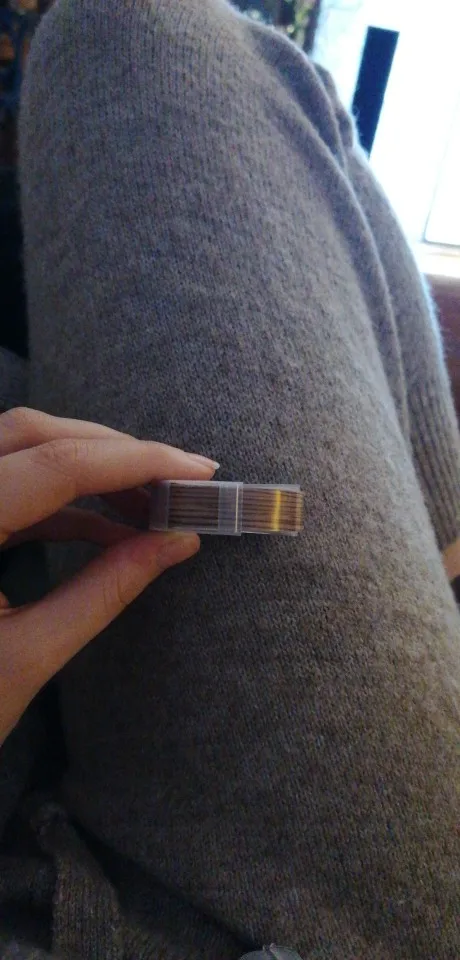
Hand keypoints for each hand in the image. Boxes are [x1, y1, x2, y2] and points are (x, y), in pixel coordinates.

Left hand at [0, 407, 216, 745]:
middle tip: (181, 479)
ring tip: (152, 501)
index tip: (198, 472)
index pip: (55, 466)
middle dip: (114, 450)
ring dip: (91, 465)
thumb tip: (176, 543)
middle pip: (33, 434)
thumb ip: (103, 592)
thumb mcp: (25, 657)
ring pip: (20, 447)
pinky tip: (110, 524)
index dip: (135, 460)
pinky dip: (63, 497)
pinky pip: (10, 484)